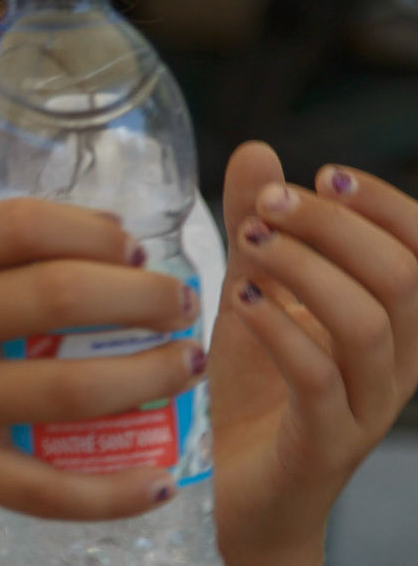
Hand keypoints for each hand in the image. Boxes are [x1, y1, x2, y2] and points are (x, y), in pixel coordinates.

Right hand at [0, 198, 204, 524]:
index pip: (19, 225)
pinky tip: (153, 480)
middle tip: (179, 305)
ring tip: (184, 368)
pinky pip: (45, 487)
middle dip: (140, 299)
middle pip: (57, 295)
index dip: (92, 230)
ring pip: (67, 388)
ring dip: (146, 378)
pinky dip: (109, 489)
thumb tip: (79, 254)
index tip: (134, 245)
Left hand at [208, 141, 417, 565]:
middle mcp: (394, 366)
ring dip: (306, 271)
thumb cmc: (259, 386)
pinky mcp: (322, 445)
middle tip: (269, 205)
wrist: (244, 491)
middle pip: (401, 280)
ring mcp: (363, 409)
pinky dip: (281, 331)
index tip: (325, 173)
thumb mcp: (254, 290)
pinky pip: (320, 382)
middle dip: (335, 227)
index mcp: (392, 323)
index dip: (385, 207)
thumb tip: (259, 151)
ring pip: (368, 327)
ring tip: (250, 245)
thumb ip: (260, 226)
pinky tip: (242, 304)